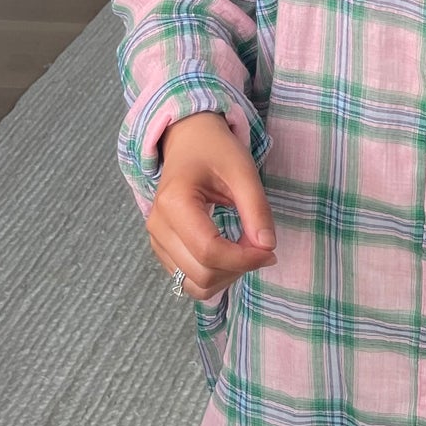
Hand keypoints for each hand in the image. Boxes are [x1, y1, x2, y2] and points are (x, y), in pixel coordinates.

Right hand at [146, 112, 278, 301]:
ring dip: (226, 277)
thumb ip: (256, 209)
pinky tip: (230, 254)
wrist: (189, 140)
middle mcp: (157, 226)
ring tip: (245, 251)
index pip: (209, 252)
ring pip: (193, 285)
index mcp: (174, 203)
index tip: (269, 250)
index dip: (244, 259)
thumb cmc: (215, 151)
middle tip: (261, 247)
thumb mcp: (243, 171)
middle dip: (238, 268)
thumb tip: (267, 248)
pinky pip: (187, 279)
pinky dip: (214, 276)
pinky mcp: (161, 249)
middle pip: (200, 274)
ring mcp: (156, 240)